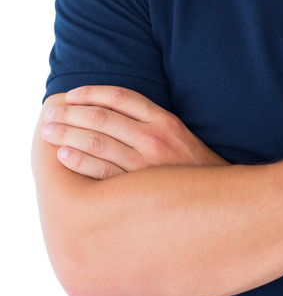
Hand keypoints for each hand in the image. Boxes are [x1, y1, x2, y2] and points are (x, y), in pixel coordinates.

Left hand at [41, 86, 228, 178]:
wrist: (220, 204)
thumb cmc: (193, 169)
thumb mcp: (179, 135)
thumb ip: (151, 122)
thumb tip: (111, 112)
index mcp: (165, 120)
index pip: (120, 96)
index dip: (91, 92)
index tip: (71, 95)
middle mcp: (155, 138)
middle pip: (102, 117)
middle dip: (70, 113)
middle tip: (49, 114)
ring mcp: (146, 164)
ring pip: (96, 142)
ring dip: (67, 134)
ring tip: (49, 132)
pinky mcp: (138, 189)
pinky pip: (100, 172)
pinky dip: (78, 161)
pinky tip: (63, 156)